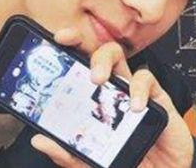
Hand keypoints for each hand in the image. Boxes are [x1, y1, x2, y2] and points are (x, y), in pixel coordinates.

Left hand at [29, 27, 193, 167]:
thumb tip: (39, 140)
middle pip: (95, 54)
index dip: (65, 52)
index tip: (53, 41)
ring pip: (119, 58)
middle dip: (82, 42)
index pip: (77, 69)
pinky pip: (147, 80)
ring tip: (98, 79)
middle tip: (69, 46)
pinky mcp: (156, 98)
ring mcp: (132, 92)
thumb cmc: (126, 165)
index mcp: (92, 101)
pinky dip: (139, 89)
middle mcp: (111, 90)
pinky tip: (134, 106)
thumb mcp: (89, 163)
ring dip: (105, 60)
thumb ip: (66, 152)